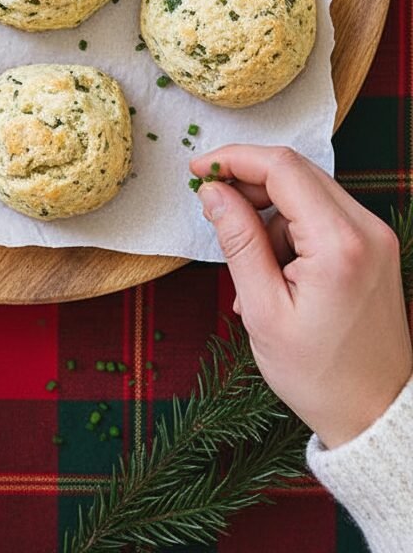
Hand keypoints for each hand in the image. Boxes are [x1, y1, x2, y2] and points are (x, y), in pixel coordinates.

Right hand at [189, 145, 411, 448]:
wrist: (375, 413)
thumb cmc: (319, 374)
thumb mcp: (263, 311)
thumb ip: (238, 242)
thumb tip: (213, 192)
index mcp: (338, 243)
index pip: (282, 168)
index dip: (233, 159)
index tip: (197, 169)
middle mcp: (366, 229)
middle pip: (297, 172)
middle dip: (248, 181)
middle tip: (211, 206)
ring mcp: (376, 237)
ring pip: (308, 192)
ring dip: (270, 212)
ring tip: (250, 266)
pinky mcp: (375, 247)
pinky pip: (324, 216)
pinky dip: (292, 229)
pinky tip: (275, 271)